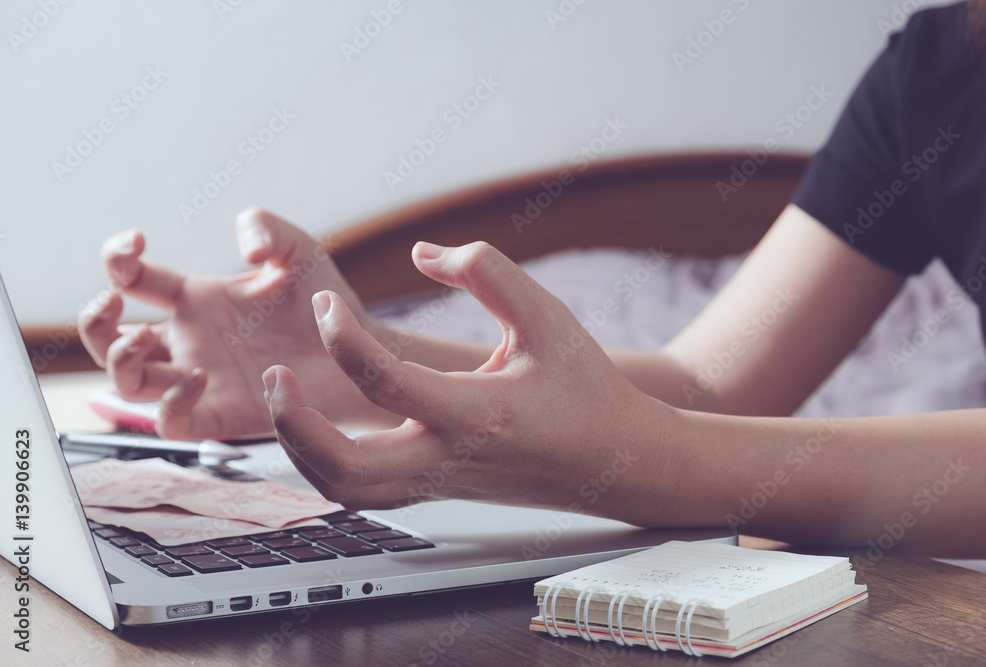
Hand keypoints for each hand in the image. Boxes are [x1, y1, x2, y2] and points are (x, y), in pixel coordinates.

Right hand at [79, 207, 399, 438]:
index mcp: (198, 298)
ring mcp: (201, 379)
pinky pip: (171, 423)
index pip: (131, 279)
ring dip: (118, 360)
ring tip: (146, 338)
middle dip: (93, 319)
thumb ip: (266, 227)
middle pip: (108, 338)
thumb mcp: (297, 250)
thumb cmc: (327, 304)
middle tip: (115, 301)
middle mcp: (190, 340)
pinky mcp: (222, 413)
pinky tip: (197, 376)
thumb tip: (242, 245)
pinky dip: (170, 403)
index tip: (135, 242)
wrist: (360, 352)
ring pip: (127, 384)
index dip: (117, 259)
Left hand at [264, 242, 671, 520]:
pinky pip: (364, 494)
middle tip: (279, 374)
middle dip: (295, 422)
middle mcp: (450, 459)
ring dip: (301, 451)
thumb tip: (424, 254)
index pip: (386, 383)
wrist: (615, 460)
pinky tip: (318, 429)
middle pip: (347, 466)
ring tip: (287, 400)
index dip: (343, 338)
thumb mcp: (548, 317)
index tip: (327, 304)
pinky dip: (326, 466)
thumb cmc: (584, 388)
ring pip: (348, 493)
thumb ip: (489, 272)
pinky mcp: (436, 491)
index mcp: (479, 415)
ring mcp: (439, 484)